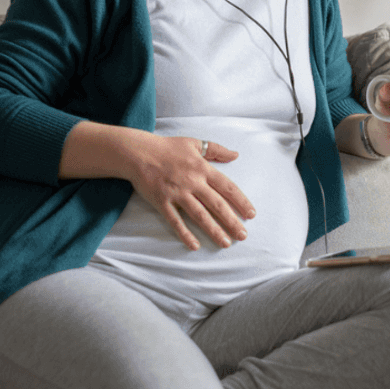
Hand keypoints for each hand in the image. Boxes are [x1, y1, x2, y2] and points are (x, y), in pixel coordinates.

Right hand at [123, 134, 255, 250]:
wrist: (138, 152)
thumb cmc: (167, 147)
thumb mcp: (195, 143)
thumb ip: (217, 150)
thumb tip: (236, 155)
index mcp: (202, 168)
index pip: (227, 187)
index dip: (241, 202)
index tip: (251, 214)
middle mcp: (193, 182)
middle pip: (217, 204)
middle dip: (232, 221)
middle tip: (243, 236)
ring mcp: (177, 193)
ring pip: (200, 215)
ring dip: (214, 230)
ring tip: (225, 243)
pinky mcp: (162, 201)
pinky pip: (175, 221)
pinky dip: (185, 233)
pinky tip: (195, 245)